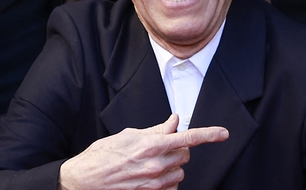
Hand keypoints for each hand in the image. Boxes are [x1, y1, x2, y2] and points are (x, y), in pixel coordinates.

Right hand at [59, 114, 228, 189]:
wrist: (82, 180)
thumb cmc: (102, 155)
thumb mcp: (128, 135)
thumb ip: (156, 129)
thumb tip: (175, 121)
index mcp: (151, 145)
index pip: (188, 138)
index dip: (209, 135)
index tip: (223, 133)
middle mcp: (155, 165)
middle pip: (186, 155)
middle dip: (179, 149)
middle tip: (162, 147)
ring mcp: (153, 184)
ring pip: (180, 174)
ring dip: (173, 167)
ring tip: (152, 164)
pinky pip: (171, 189)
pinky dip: (167, 183)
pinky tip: (151, 178)